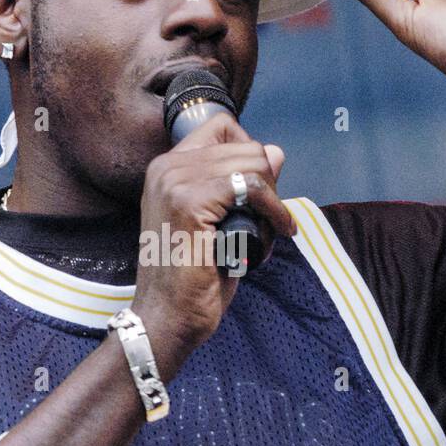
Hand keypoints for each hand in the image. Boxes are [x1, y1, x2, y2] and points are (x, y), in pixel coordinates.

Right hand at [131, 111, 295, 362]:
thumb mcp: (217, 223)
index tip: (258, 191)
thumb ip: (240, 186)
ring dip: (273, 198)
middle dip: (268, 181)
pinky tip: (279, 230)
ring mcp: (175, 182)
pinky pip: (252, 186)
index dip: (250, 154)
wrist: (167, 317)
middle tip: (268, 218)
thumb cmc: (192, 279)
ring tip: (270, 228)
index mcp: (166, 168)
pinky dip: (274, 209)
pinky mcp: (190, 202)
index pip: (222, 127)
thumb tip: (276, 152)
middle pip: (245, 144)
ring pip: (253, 161)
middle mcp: (166, 167)